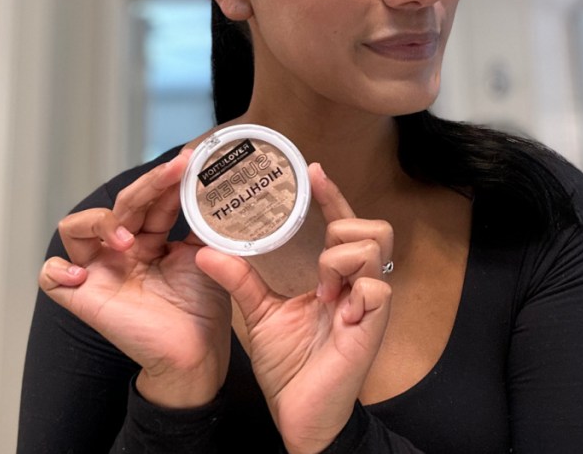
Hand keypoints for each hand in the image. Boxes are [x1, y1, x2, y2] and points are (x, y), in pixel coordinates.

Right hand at [38, 147, 231, 407]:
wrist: (197, 352)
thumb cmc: (202, 307)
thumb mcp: (205, 255)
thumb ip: (199, 224)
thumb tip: (205, 190)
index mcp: (149, 238)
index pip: (150, 201)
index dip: (166, 181)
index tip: (189, 162)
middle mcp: (121, 250)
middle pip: (120, 205)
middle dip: (147, 185)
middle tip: (173, 171)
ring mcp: (100, 271)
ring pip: (75, 228)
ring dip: (101, 222)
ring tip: (128, 238)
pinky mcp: (83, 297)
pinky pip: (50, 277)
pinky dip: (59, 270)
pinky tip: (84, 273)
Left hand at [196, 163, 393, 453]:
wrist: (300, 412)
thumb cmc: (289, 362)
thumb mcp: (259, 312)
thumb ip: (240, 278)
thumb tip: (205, 250)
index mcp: (334, 274)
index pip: (339, 222)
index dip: (329, 194)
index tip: (310, 170)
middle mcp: (357, 282)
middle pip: (373, 226)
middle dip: (343, 225)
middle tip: (318, 255)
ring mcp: (369, 302)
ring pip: (374, 246)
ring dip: (341, 256)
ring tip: (321, 285)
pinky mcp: (374, 324)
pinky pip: (377, 287)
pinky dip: (351, 289)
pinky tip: (331, 306)